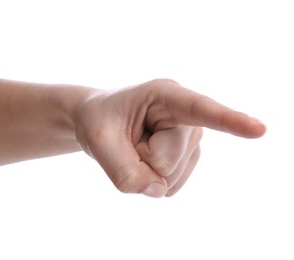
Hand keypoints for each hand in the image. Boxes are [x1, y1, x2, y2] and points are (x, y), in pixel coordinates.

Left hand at [74, 79, 265, 197]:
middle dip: (138, 160)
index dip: (229, 121)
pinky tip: (143, 159)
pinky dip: (147, 181)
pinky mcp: (185, 160)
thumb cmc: (99, 121)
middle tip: (126, 140)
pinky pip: (167, 187)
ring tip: (133, 146)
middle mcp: (185, 118)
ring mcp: (189, 141)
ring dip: (142, 170)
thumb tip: (158, 191)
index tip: (259, 129)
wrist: (100, 124)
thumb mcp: (97, 140)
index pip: (201, 110)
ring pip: (168, 178)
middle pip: (167, 161)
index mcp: (165, 96)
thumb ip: (123, 170)